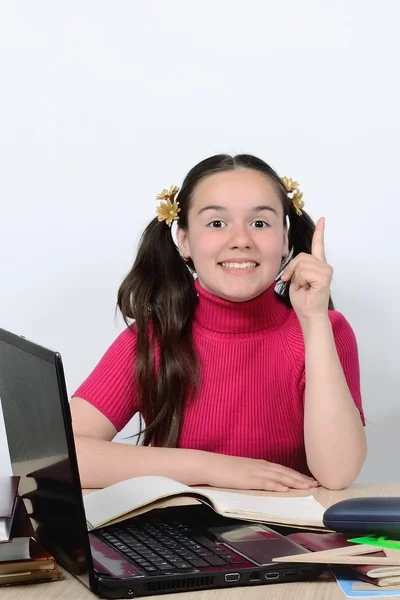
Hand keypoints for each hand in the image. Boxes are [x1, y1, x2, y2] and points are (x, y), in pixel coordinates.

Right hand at [204, 454, 318, 491]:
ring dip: (295, 481)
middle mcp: (260, 466)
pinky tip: (286, 488)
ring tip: (307, 486)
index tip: (309, 480)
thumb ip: (254, 475)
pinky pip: (265, 482)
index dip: (297, 475)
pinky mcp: (248, 479)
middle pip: (285, 472)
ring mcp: (254, 472)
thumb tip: (264, 482)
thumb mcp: (242, 471)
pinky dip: (277, 484)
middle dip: (301, 478)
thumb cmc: (224, 469)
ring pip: (279, 476)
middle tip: (316, 483)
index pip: (283, 469)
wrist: (209, 465)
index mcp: (259, 464)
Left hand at [280, 218, 332, 322]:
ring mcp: (326, 270)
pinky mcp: (324, 276)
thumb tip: (292, 264)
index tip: (322, 219)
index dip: (320, 231)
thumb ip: (297, 267)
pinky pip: (303, 272)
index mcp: (318, 265)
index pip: (318, 245)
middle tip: (294, 283)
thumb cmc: (303, 300)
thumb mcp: (296, 279)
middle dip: (291, 270)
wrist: (309, 315)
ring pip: (300, 264)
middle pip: (300, 257)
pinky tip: (306, 289)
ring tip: (302, 287)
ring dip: (296, 278)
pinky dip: (300, 281)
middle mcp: (324, 265)